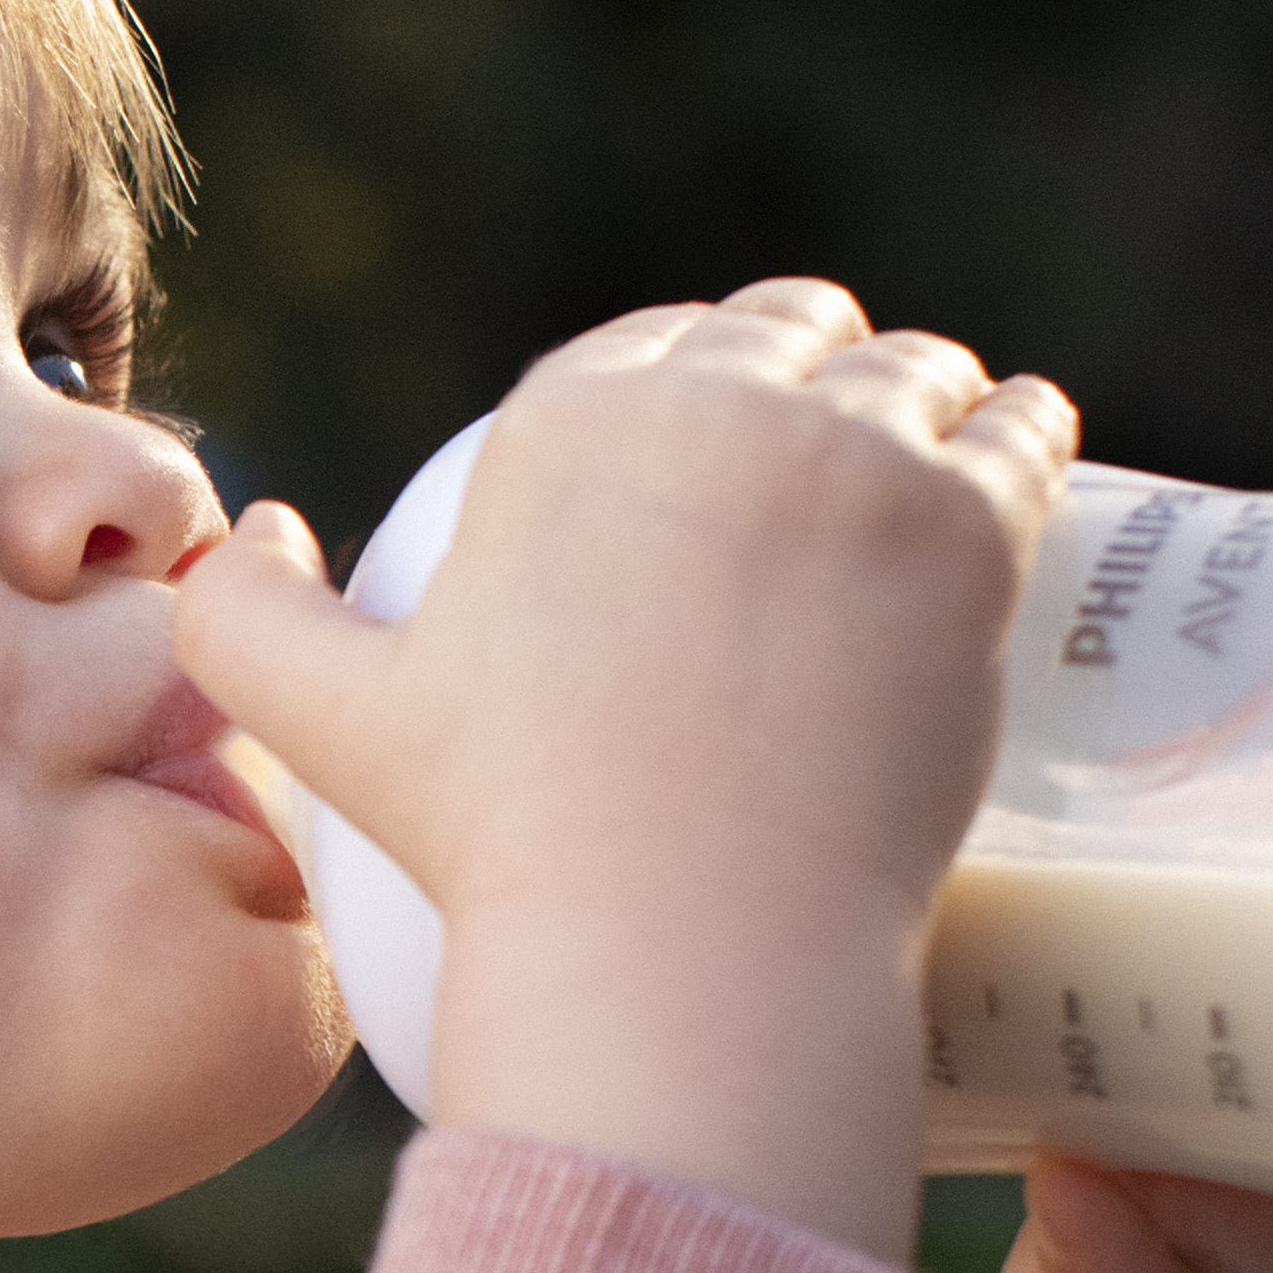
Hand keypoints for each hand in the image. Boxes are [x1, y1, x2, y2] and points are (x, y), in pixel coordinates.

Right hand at [178, 279, 1076, 1257]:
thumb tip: (257, 523)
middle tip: (838, 467)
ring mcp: (858, 457)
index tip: (732, 445)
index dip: (700, 382)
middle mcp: (719, 401)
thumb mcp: (325, 724)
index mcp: (569, 416)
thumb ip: (248, 617)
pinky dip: (1024, 434)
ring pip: (918, 374)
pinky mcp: (972, 528)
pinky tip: (1021, 453)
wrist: (680, 936)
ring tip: (935, 461)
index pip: (659, 346)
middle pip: (795, 336)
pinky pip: (1023, 433)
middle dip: (817, 375)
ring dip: (927, 402)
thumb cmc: (500, 842)